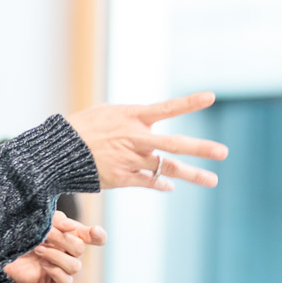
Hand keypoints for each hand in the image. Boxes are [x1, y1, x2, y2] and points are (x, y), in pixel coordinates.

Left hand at [3, 211, 107, 282]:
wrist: (1, 252)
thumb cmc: (21, 235)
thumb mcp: (38, 221)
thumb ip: (56, 220)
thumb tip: (69, 226)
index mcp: (70, 236)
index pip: (94, 237)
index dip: (98, 236)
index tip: (94, 231)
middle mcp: (70, 253)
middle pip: (80, 248)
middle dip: (62, 239)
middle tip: (44, 234)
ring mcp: (63, 269)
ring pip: (75, 265)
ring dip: (56, 255)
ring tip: (38, 249)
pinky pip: (66, 280)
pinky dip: (55, 270)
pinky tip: (42, 264)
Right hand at [67, 93, 228, 190]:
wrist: (57, 152)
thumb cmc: (81, 128)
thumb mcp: (107, 114)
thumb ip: (132, 119)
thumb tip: (150, 125)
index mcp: (131, 117)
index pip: (166, 108)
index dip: (189, 102)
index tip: (211, 97)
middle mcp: (135, 138)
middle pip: (174, 145)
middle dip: (201, 148)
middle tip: (224, 152)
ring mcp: (131, 160)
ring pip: (168, 168)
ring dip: (192, 174)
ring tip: (213, 179)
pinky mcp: (123, 178)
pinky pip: (150, 182)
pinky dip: (161, 183)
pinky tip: (170, 185)